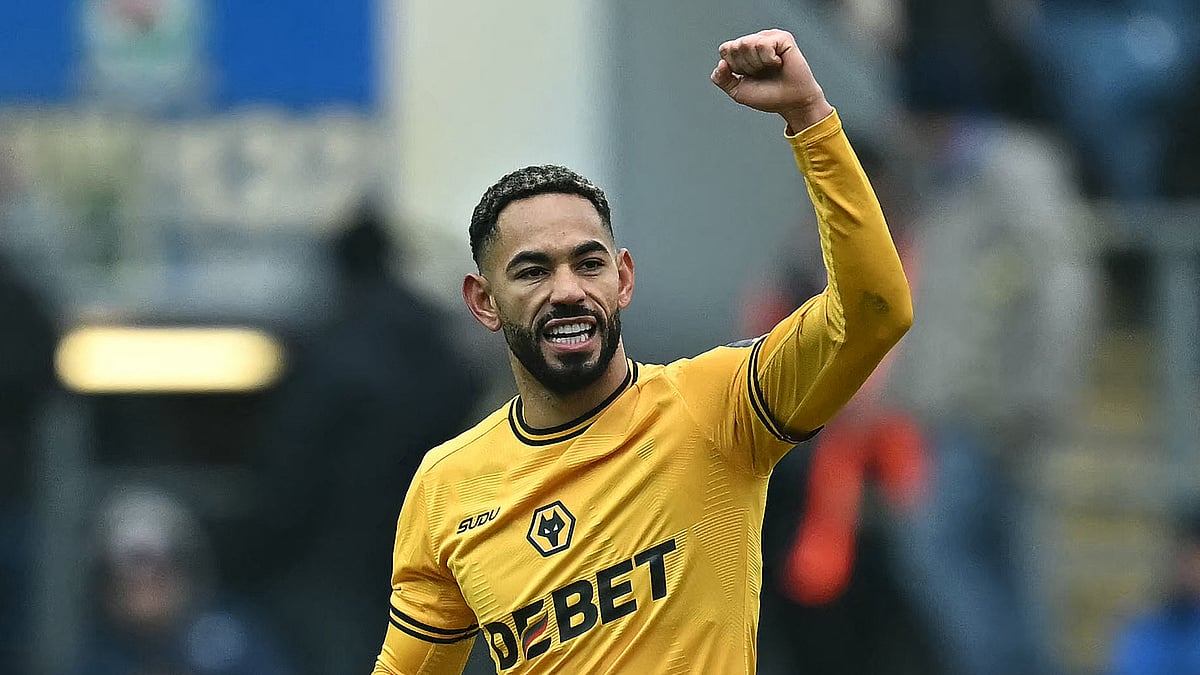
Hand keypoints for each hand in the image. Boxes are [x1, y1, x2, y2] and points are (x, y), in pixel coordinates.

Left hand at [710, 29, 832, 131]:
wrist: (791, 103)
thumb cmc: (768, 96)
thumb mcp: (737, 91)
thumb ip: (722, 79)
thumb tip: (721, 63)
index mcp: (744, 51)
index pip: (725, 49)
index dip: (734, 66)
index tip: (748, 76)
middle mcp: (755, 41)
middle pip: (735, 46)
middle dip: (745, 66)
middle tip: (761, 73)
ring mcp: (769, 38)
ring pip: (747, 44)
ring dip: (757, 64)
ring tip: (770, 69)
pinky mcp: (783, 38)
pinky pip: (763, 45)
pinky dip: (768, 60)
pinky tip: (779, 63)